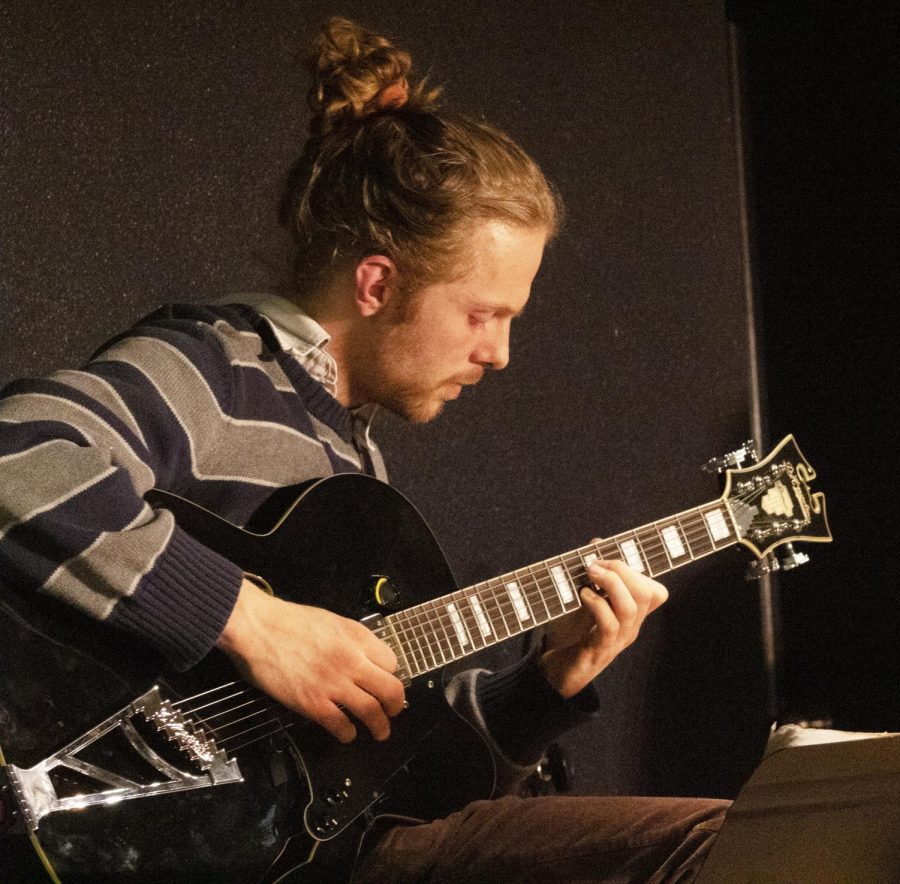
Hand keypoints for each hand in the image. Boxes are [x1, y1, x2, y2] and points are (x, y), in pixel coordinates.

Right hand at [216, 579, 405, 742]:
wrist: (258, 627)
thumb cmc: (287, 621)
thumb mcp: (330, 621)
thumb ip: (350, 639)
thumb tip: (361, 656)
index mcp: (356, 637)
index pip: (391, 662)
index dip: (391, 675)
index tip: (386, 683)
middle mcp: (351, 660)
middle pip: (390, 689)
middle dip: (396, 705)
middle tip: (394, 712)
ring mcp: (333, 683)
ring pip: (371, 711)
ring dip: (379, 726)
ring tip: (380, 732)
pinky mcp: (313, 702)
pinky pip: (340, 725)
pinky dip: (348, 733)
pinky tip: (347, 734)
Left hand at [539, 557, 667, 697]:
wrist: (554, 673)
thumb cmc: (569, 634)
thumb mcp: (582, 598)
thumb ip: (592, 573)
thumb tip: (596, 543)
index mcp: (630, 615)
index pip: (656, 593)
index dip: (637, 570)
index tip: (608, 559)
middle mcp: (629, 628)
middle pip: (647, 594)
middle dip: (623, 570)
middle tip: (595, 565)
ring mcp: (616, 641)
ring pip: (631, 607)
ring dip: (611, 583)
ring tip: (590, 575)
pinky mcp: (598, 650)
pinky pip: (609, 625)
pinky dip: (597, 604)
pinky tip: (583, 595)